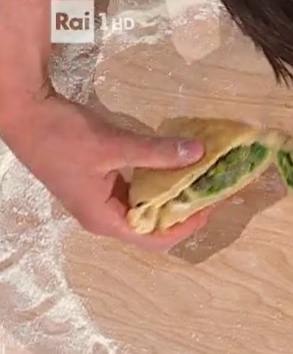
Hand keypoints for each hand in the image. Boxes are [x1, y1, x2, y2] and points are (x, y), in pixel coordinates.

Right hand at [1, 92, 208, 250]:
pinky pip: (136, 193)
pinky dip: (156, 184)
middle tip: (208, 191)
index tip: (208, 206)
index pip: (155, 239)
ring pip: (145, 210)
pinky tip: (173, 168)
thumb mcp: (114, 144)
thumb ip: (157, 152)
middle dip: (182, 213)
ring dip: (171, 198)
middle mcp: (103, 217)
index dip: (186, 227)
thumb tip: (198, 153)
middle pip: (152, 228)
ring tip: (197, 181)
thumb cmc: (61, 135)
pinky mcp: (100, 185)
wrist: (24, 114)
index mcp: (104, 219)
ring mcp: (101, 201)